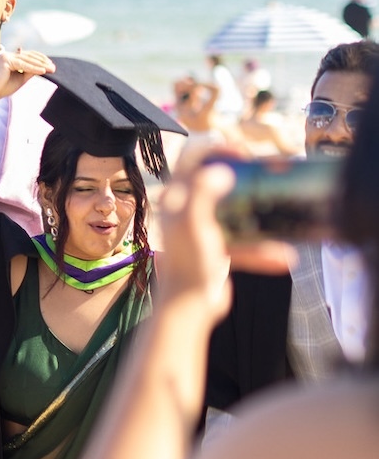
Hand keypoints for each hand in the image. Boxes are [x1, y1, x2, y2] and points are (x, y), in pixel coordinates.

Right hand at [0, 48, 53, 105]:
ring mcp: (6, 56)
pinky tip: (42, 71)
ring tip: (50, 69)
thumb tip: (43, 68)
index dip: (40, 60)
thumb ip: (30, 72)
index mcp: (11, 58)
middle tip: (53, 67)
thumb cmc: (3, 87)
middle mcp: (8, 55)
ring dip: (40, 65)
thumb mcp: (21, 79)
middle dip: (42, 62)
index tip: (50, 66)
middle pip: (29, 56)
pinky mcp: (6, 60)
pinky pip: (23, 64)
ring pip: (27, 59)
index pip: (28, 56)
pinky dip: (33, 68)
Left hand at [159, 141, 293, 304]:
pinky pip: (243, 243)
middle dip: (244, 178)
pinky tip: (283, 257)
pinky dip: (261, 249)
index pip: (192, 159)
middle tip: (266, 175)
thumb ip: (203, 194)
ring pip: (235, 213)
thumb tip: (221, 170)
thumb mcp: (194, 224)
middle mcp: (186, 210)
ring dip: (258, 215)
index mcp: (176, 198)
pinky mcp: (216, 250)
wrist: (188, 309)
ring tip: (280, 211)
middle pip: (217, 181)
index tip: (243, 152)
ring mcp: (202, 230)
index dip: (217, 149)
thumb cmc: (188, 265)